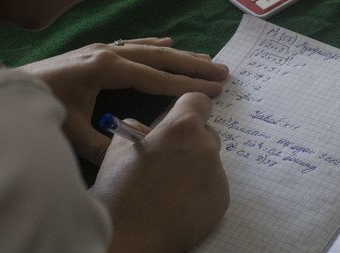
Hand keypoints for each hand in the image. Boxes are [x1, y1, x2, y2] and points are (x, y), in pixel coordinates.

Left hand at [17, 38, 228, 163]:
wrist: (6, 86)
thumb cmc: (37, 106)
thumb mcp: (69, 130)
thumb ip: (101, 144)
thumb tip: (130, 156)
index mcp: (106, 68)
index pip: (155, 78)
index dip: (185, 85)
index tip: (213, 90)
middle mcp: (107, 52)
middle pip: (160, 58)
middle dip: (193, 65)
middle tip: (223, 71)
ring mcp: (101, 48)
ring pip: (149, 49)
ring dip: (178, 55)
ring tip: (205, 58)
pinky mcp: (94, 51)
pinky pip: (132, 45)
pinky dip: (153, 45)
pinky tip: (166, 42)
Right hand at [92, 93, 229, 252]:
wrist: (132, 240)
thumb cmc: (120, 193)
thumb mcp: (117, 150)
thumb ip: (137, 130)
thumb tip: (147, 130)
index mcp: (182, 129)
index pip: (198, 101)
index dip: (186, 108)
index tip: (177, 119)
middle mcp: (207, 148)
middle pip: (205, 132)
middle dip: (188, 140)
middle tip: (165, 158)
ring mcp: (218, 176)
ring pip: (208, 160)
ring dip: (193, 166)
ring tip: (168, 186)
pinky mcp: (222, 200)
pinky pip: (212, 185)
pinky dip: (199, 189)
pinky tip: (177, 202)